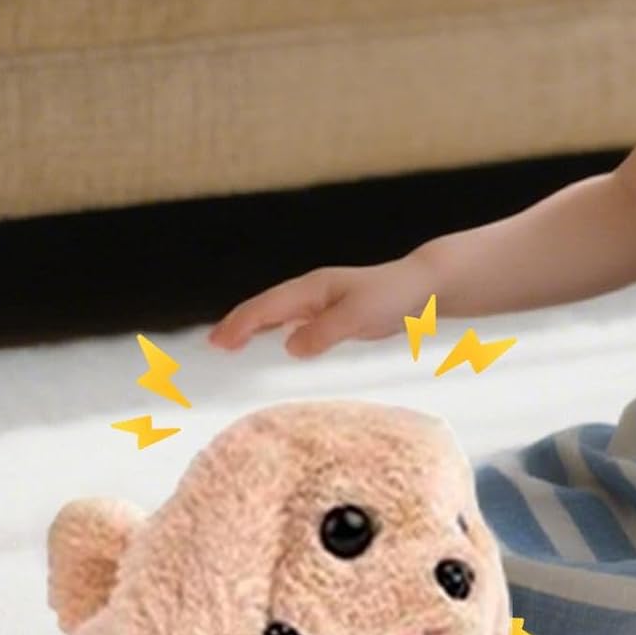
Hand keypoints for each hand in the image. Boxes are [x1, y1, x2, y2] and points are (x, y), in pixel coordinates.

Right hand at [208, 255, 431, 358]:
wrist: (422, 287)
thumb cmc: (392, 297)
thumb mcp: (359, 316)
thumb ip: (324, 332)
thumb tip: (289, 346)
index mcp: (312, 289)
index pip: (267, 307)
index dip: (241, 324)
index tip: (219, 343)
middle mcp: (312, 292)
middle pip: (265, 307)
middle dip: (238, 324)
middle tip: (213, 346)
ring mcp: (322, 301)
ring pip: (278, 313)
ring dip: (254, 327)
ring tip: (231, 343)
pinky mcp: (334, 312)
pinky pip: (295, 320)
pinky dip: (277, 330)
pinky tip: (274, 341)